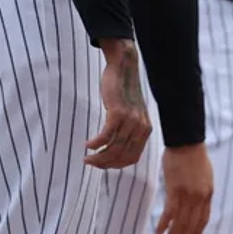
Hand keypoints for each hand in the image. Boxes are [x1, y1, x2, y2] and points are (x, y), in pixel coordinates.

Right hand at [85, 39, 152, 167]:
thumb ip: (128, 130)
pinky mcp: (118, 112)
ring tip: (87, 158)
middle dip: (104, 163)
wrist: (125, 68)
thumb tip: (114, 150)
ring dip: (97, 157)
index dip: (116, 165)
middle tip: (90, 163)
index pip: (132, 158)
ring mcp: (130, 121)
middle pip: (121, 156)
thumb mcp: (132, 114)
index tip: (103, 165)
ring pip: (113, 148)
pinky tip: (87, 145)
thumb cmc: (124, 91)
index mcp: (145, 130)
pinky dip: (95, 144)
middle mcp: (141, 128)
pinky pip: (105, 136)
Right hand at [155, 144, 212, 233]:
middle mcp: (200, 197)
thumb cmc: (194, 155)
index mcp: (208, 193)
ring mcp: (188, 194)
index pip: (203, 219)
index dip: (197, 233)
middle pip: (191, 224)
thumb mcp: (205, 175)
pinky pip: (170, 212)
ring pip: (181, 222)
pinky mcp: (175, 190)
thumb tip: (195, 202)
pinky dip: (164, 224)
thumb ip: (201, 190)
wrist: (187, 141)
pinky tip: (158, 233)